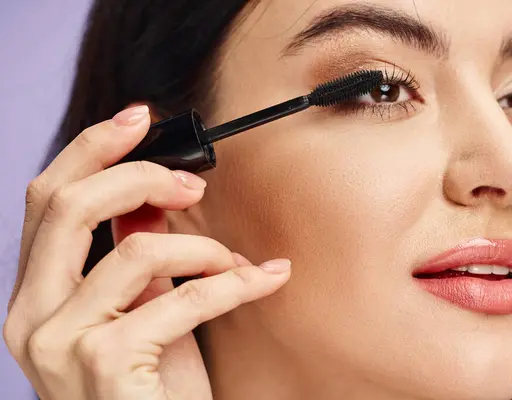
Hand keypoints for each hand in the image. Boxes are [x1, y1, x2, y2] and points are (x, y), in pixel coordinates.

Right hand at [3, 105, 290, 399]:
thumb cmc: (152, 388)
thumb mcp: (141, 311)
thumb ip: (134, 258)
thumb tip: (149, 196)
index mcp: (34, 297)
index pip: (46, 200)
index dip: (90, 149)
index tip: (138, 119)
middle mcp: (30, 317)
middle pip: (68, 205)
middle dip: (139, 175)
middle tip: (194, 183)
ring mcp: (60, 344)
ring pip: (137, 249)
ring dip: (204, 249)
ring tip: (236, 264)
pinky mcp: (105, 366)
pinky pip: (183, 297)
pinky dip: (235, 283)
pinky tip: (265, 279)